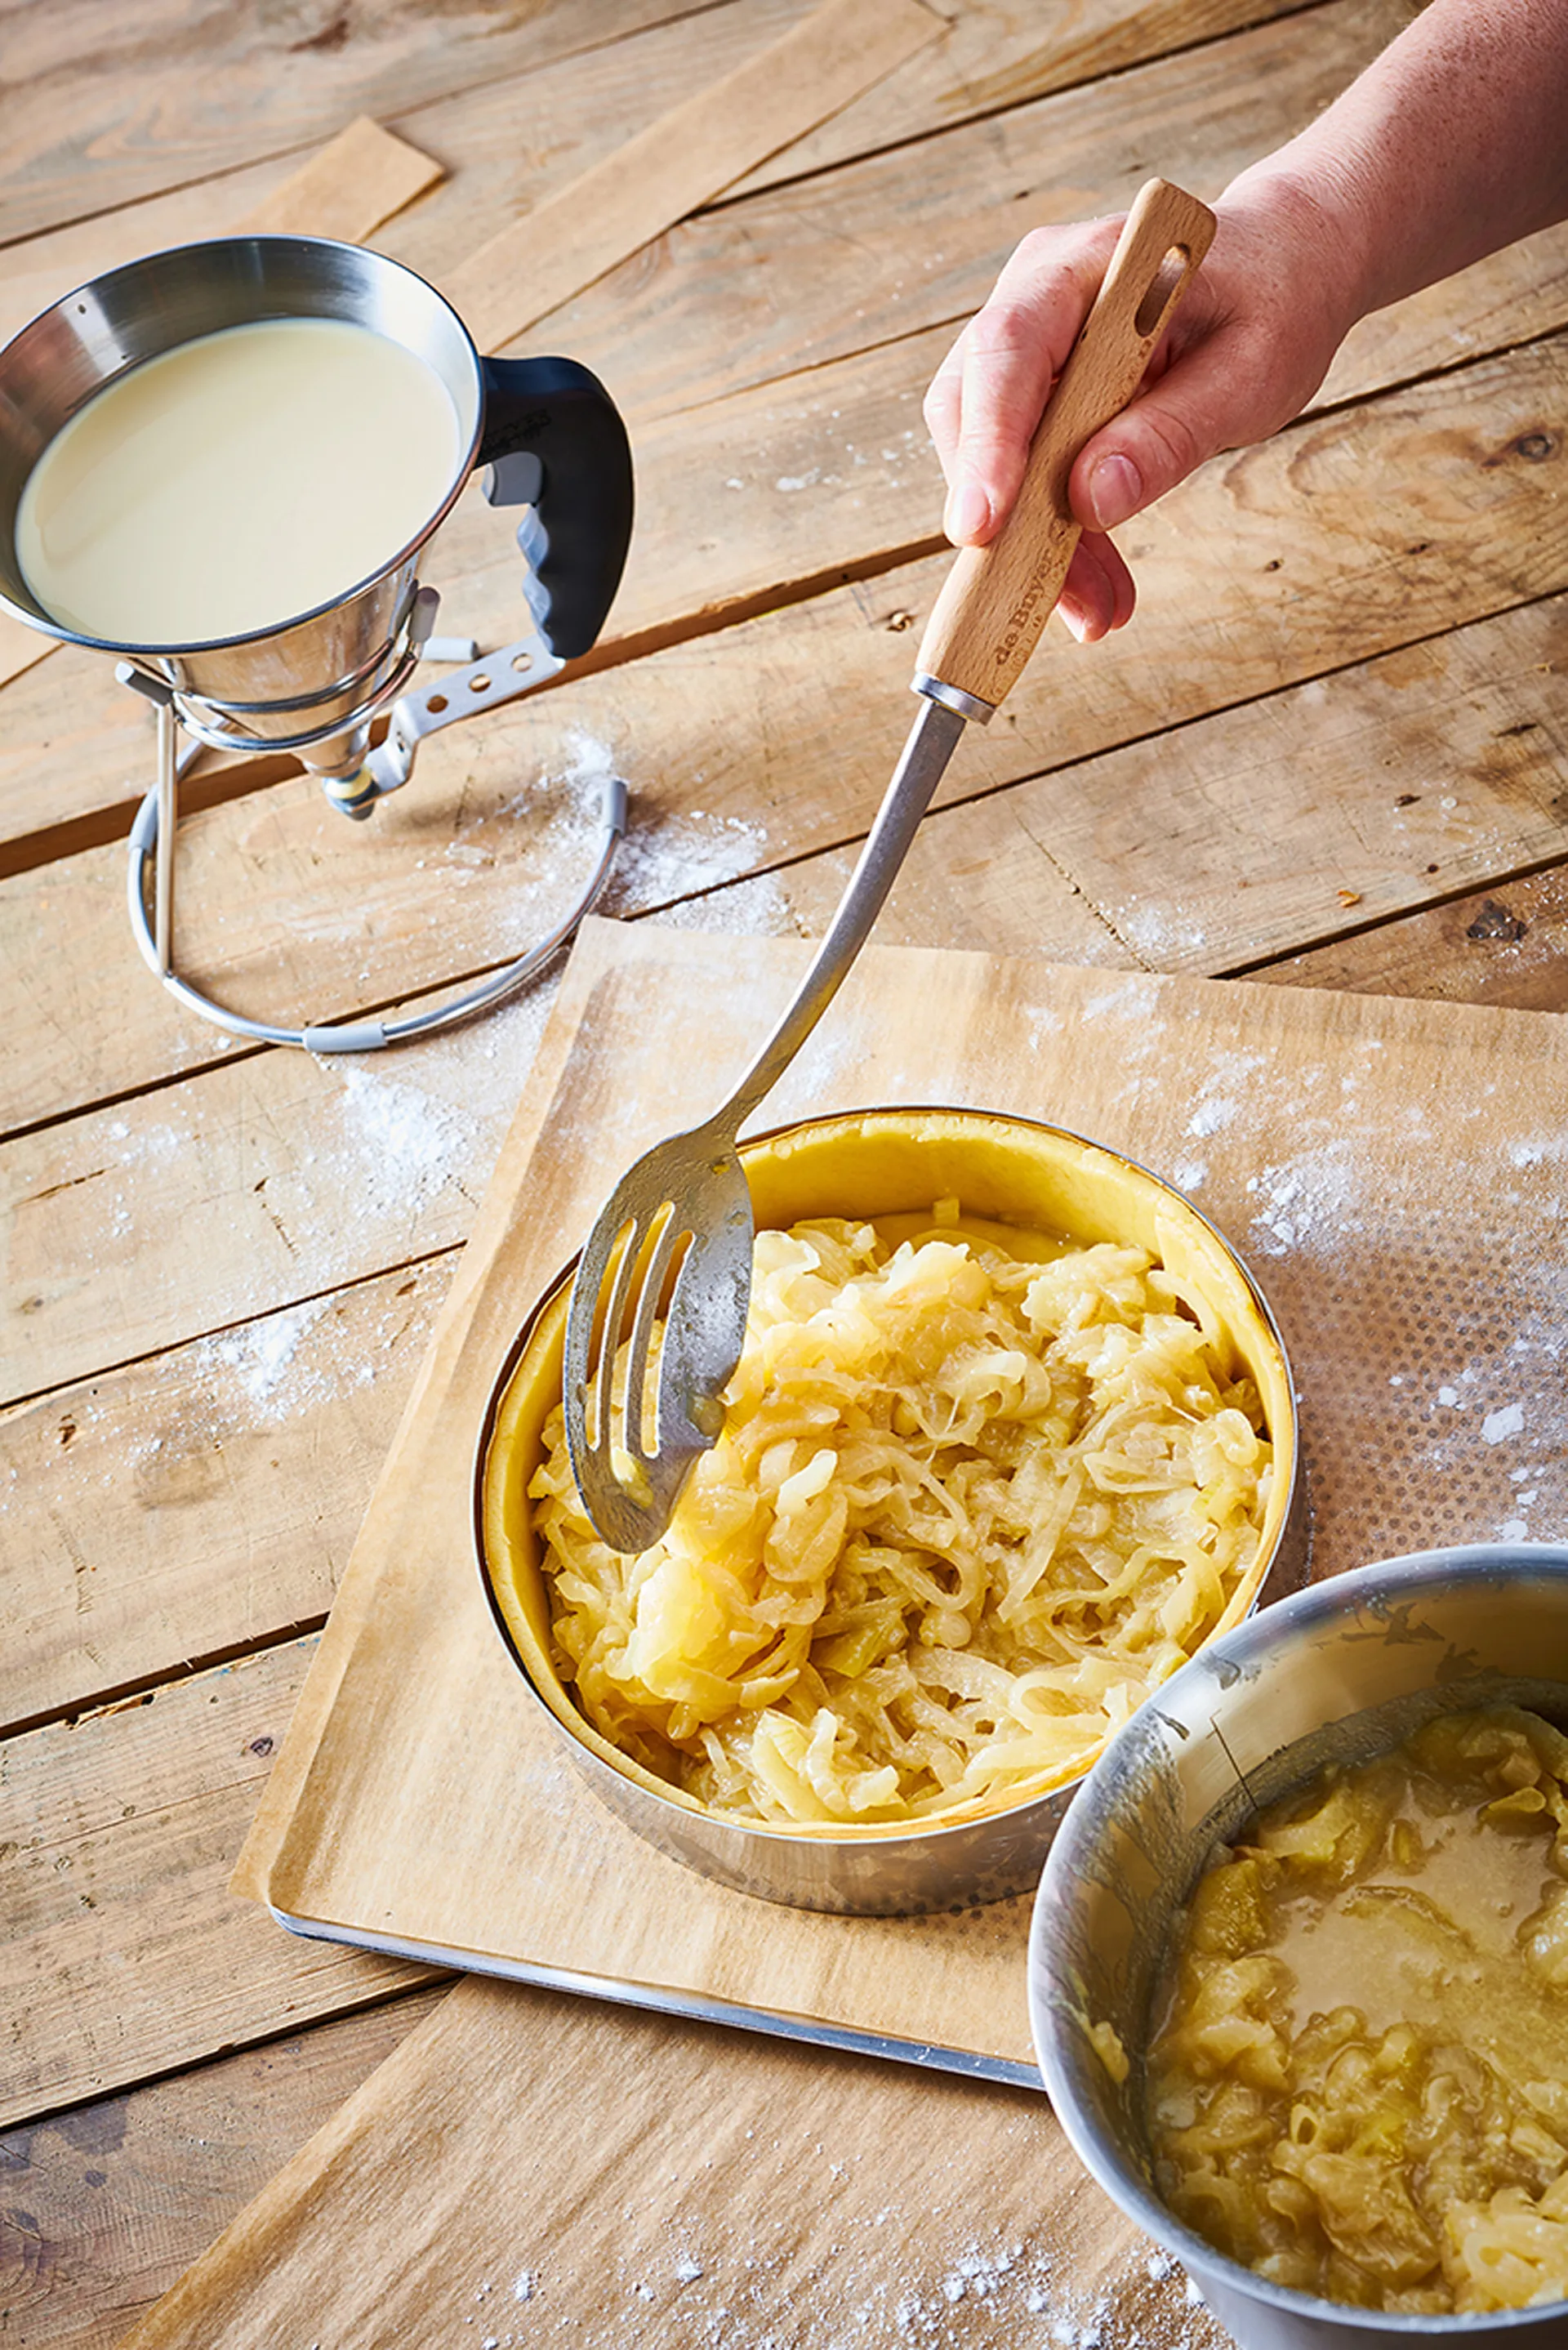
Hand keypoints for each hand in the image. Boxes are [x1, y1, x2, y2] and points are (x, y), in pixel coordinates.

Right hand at [923, 172, 1360, 639]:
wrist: (1286, 270)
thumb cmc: (1274, 302)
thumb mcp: (1250, 371)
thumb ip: (1172, 433)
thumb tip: (1090, 500)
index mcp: (1087, 265)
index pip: (1009, 349)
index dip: (988, 442)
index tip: (983, 529)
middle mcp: (1036, 295)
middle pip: (974, 410)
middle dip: (1006, 518)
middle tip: (1055, 601)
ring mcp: (1030, 346)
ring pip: (990, 456)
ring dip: (1031, 545)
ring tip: (1095, 612)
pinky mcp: (1037, 395)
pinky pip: (1022, 474)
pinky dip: (1053, 538)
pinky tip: (1095, 588)